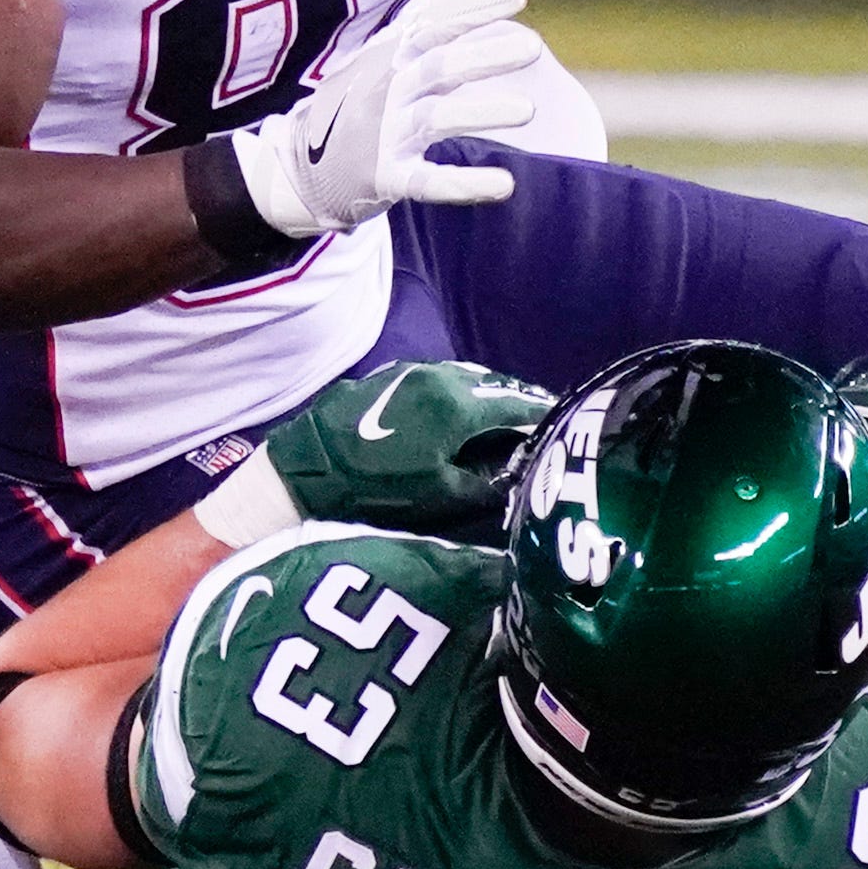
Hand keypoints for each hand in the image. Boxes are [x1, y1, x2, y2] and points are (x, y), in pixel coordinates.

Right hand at [230, 0, 542, 234]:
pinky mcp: (386, 178)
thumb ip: (424, 13)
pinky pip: (427, 181)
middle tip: (532, 46)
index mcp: (392, 58)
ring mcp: (385, 135)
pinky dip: (464, 183)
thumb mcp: (382, 52)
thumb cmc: (352, 100)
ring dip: (480, 113)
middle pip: (439, 67)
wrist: (298, 166)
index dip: (474, 10)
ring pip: (435, 119)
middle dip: (484, 55)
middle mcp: (389, 90)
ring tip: (528, 109)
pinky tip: (503, 183)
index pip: (436, 27)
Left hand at [265, 360, 557, 537]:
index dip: (544, 415)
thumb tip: (519, 473)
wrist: (303, 471)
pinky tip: (461, 409)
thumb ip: (488, 483)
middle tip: (541, 421)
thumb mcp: (441, 497)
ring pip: (468, 377)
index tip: (564, 426)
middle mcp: (440, 376)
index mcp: (459, 404)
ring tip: (506, 415)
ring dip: (491, 394)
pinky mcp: (389, 375)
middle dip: (521, 402)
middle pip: (496, 385)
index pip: (518, 403)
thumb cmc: (376, 490)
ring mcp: (412, 371)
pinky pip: (440, 378)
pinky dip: (461, 392)